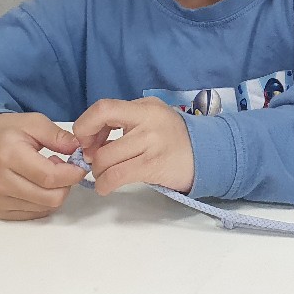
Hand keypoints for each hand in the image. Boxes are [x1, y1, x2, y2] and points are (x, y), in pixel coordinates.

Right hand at [0, 113, 84, 220]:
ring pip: (46, 207)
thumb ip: (58, 136)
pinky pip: (36, 213)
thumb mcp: (34, 122)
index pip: (50, 177)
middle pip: (51, 197)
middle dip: (66, 183)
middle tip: (62, 168)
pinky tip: (38, 185)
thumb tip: (78, 149)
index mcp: (8, 155)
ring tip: (48, 174)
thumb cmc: (7, 133)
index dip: (72, 174)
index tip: (80, 165)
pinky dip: (45, 201)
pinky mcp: (0, 211)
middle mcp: (1, 182)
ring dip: (56, 192)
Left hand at [72, 97, 194, 195]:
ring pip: (106, 161)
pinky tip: (106, 186)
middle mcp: (148, 122)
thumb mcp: (152, 117)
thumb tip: (91, 140)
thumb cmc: (174, 137)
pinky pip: (117, 177)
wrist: (208, 154)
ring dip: (98, 172)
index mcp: (145, 107)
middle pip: (101, 142)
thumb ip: (125, 120)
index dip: (85, 126)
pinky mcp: (153, 166)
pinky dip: (104, 184)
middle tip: (95, 162)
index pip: (103, 109)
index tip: (86, 140)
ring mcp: (151, 144)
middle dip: (91, 156)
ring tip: (104, 175)